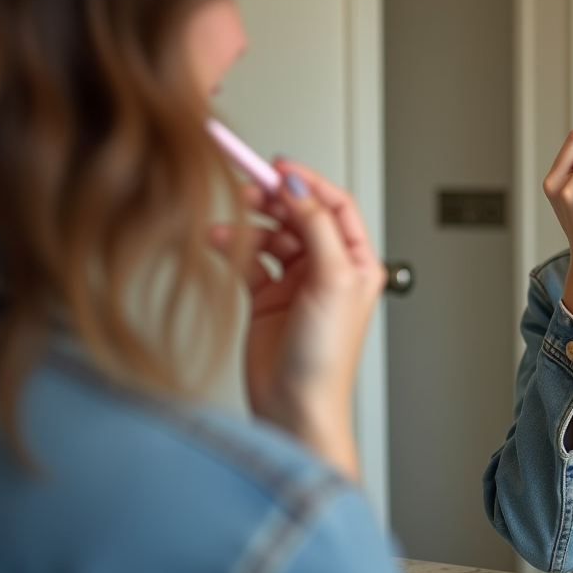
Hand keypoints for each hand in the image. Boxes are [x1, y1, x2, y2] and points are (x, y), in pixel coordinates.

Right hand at [212, 161, 384, 479]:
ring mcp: (296, 282)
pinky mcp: (267, 297)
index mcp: (356, 261)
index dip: (306, 181)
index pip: (334, 204)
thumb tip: (300, 187)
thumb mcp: (331, 281)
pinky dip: (232, 247)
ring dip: (247, 224)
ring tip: (225, 223)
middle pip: (299, 214)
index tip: (276, 165)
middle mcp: (328, 268)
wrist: (294, 407)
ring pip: (270, 234)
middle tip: (243, 187)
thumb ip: (317, 227)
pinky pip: (249, 258)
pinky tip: (216, 242)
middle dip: (271, 198)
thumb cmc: (325, 358)